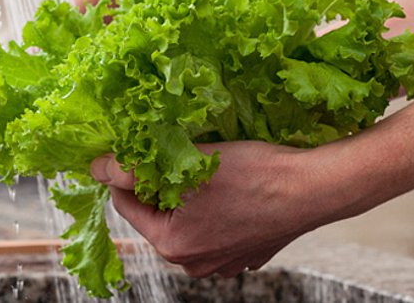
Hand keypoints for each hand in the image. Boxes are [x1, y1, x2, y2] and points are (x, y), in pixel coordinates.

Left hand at [91, 141, 322, 277]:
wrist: (316, 187)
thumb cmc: (256, 175)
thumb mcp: (187, 163)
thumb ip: (133, 168)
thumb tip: (97, 167)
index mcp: (174, 246)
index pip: (126, 204)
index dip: (129, 172)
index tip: (142, 149)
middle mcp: (195, 264)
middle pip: (155, 213)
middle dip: (160, 183)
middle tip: (178, 155)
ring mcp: (223, 262)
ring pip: (185, 218)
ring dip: (188, 193)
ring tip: (208, 169)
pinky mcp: (246, 252)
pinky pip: (214, 225)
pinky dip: (215, 205)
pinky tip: (231, 186)